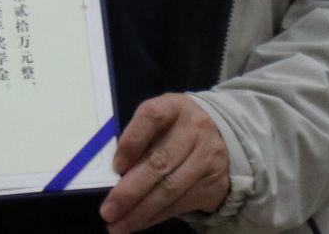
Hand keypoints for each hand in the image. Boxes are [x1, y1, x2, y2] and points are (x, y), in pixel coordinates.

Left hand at [99, 94, 229, 233]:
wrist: (220, 137)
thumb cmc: (174, 128)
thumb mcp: (158, 122)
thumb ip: (138, 140)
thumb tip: (114, 173)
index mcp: (174, 107)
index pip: (151, 117)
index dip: (131, 142)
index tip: (115, 166)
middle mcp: (195, 130)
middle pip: (160, 162)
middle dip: (130, 191)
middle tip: (107, 210)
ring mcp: (207, 158)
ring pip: (170, 190)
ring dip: (140, 212)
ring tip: (117, 226)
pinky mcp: (214, 184)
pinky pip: (180, 204)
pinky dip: (154, 217)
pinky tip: (136, 223)